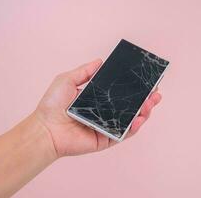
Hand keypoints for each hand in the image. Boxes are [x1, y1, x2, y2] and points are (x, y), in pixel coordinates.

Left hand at [35, 59, 161, 156]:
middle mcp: (104, 113)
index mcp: (97, 100)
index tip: (144, 81)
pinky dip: (134, 127)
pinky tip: (140, 118)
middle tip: (155, 92)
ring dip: (144, 112)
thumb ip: (85, 71)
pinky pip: (124, 133)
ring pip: (130, 120)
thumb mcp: (68, 80)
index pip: (120, 93)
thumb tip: (100, 61)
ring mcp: (106, 126)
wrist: (45, 128)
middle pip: (129, 107)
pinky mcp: (105, 139)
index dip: (133, 88)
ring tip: (152, 101)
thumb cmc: (53, 105)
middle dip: (144, 100)